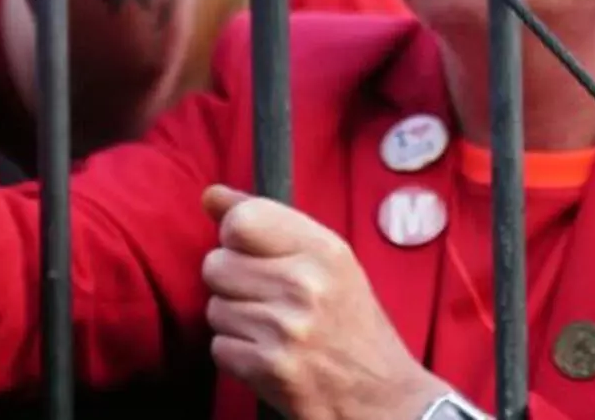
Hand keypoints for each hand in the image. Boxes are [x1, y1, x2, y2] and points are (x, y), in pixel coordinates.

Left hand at [201, 185, 449, 419]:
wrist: (383, 399)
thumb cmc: (352, 325)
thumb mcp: (328, 261)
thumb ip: (269, 222)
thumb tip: (210, 195)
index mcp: (324, 250)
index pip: (242, 220)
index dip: (235, 237)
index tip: (252, 252)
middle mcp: (305, 284)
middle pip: (216, 265)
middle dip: (232, 283)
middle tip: (267, 299)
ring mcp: (286, 328)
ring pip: (214, 308)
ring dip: (235, 322)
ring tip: (273, 330)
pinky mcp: (270, 368)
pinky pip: (218, 347)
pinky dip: (237, 355)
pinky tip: (268, 356)